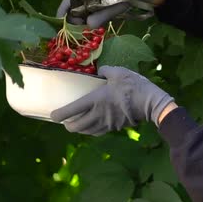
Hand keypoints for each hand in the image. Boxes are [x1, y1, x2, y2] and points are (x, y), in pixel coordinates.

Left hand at [50, 66, 174, 135]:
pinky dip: (93, 130)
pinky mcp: (116, 127)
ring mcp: (107, 123)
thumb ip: (106, 71)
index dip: (59, 115)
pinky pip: (99, 131)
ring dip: (80, 130)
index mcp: (96, 100)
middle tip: (65, 122)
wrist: (150, 103)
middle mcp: (98, 114)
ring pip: (88, 131)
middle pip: (77, 127)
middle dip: (69, 126)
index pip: (72, 110)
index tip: (52, 116)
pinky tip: (94, 127)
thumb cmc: (133, 86)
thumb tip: (101, 70)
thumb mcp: (119, 72)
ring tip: (77, 125)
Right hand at [56, 0, 153, 27]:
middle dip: (73, 19)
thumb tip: (87, 25)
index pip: (69, 0)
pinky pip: (87, 10)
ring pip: (80, 9)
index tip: (61, 25)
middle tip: (80, 31)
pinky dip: (88, 18)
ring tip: (87, 29)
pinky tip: (94, 24)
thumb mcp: (115, 8)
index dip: (63, 12)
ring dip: (81, 20)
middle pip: (73, 6)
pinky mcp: (97, 1)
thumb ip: (101, 16)